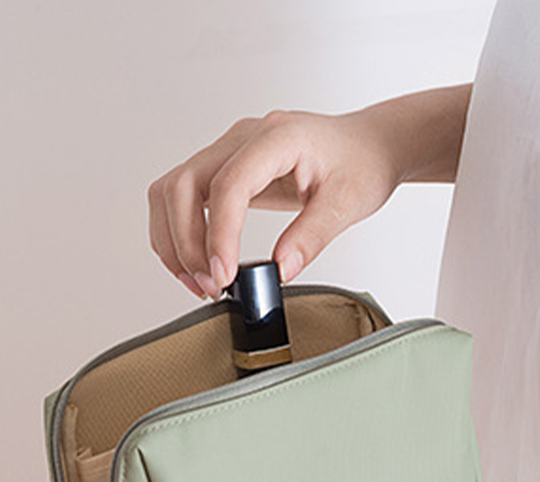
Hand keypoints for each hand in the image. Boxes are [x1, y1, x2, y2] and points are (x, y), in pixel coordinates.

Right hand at [147, 109, 403, 298]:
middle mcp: (244, 138)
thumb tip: (280, 270)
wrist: (367, 145)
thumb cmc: (362, 164)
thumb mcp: (348, 203)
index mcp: (277, 137)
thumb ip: (312, 236)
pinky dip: (179, 232)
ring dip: (174, 239)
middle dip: (186, 243)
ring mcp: (229, 150)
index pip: (228, 185)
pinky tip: (199, 263)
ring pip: (172, 190)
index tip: (223, 276)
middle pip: (183, 185)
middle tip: (210, 285)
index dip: (219, 235)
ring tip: (200, 281)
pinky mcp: (225, 168)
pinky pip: (183, 196)